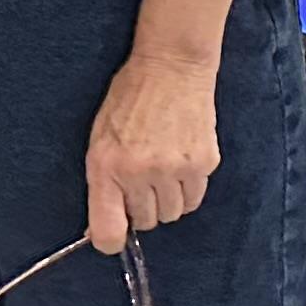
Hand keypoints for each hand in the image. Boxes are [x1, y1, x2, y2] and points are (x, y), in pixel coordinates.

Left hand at [86, 43, 220, 249]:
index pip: (109, 232)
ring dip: (166, 199)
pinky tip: (181, 163)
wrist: (172, 65)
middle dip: (141, 207)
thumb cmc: (130, 99)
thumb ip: (102, 183)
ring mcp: (175, 169)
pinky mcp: (204, 163)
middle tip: (141, 180)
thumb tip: (104, 228)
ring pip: (173, 213)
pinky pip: (195, 198)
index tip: (115, 232)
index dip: (111, 240)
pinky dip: (188, 189)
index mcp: (107, 167)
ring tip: (163, 169)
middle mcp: (141, 173)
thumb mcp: (101, 138)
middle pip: (145, 223)